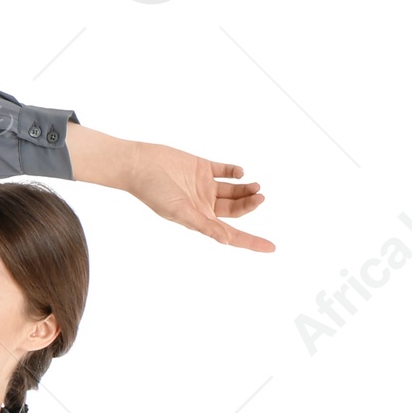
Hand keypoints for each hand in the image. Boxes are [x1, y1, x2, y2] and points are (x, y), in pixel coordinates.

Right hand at [128, 142, 273, 252]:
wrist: (140, 165)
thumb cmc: (154, 192)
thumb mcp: (180, 212)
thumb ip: (203, 225)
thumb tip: (225, 240)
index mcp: (200, 219)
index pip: (231, 234)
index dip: (251, 242)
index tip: (271, 247)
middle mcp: (204, 205)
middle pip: (236, 210)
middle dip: (250, 205)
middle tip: (260, 196)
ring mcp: (204, 186)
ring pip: (234, 191)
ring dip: (246, 189)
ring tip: (256, 186)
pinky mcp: (202, 168)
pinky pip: (224, 171)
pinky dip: (235, 172)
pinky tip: (240, 172)